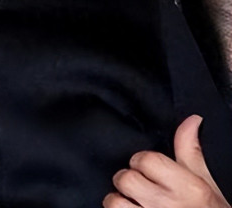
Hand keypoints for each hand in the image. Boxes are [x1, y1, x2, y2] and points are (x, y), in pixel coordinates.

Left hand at [103, 114, 229, 207]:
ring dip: (118, 200)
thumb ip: (190, 150)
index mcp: (187, 188)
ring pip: (114, 201)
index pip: (146, 160)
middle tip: (137, 185)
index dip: (141, 161)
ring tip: (130, 201)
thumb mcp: (203, 181)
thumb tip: (192, 119)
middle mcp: (168, 205)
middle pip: (126, 179)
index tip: (144, 167)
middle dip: (127, 179)